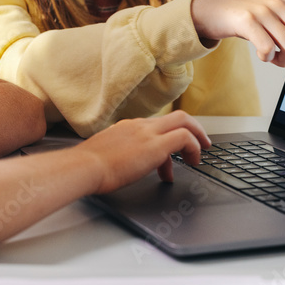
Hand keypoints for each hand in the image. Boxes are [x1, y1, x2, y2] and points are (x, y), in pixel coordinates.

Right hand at [77, 111, 210, 193]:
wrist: (82, 167)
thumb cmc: (87, 167)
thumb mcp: (104, 155)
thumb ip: (117, 154)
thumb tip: (122, 165)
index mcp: (127, 127)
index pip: (156, 126)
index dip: (168, 138)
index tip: (172, 153)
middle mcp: (139, 125)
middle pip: (176, 117)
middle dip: (193, 129)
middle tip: (202, 144)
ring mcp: (147, 133)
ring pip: (184, 122)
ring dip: (196, 139)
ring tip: (198, 158)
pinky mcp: (155, 145)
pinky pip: (185, 138)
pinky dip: (194, 147)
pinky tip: (193, 161)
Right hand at [190, 0, 284, 66]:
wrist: (213, 9)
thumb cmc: (247, 19)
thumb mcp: (275, 26)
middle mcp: (281, 6)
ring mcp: (265, 12)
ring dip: (283, 61)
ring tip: (272, 58)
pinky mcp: (248, 21)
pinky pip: (268, 47)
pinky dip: (267, 58)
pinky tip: (262, 55)